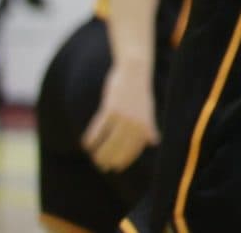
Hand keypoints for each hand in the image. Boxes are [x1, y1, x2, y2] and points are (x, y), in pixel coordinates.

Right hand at [81, 53, 158, 171]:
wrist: (134, 71)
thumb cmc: (140, 92)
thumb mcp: (148, 110)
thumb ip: (150, 127)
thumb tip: (154, 142)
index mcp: (145, 125)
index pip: (134, 149)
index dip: (124, 160)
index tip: (116, 167)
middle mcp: (135, 123)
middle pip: (120, 148)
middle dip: (110, 160)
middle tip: (102, 166)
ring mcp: (123, 116)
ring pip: (108, 141)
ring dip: (99, 153)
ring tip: (94, 157)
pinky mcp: (110, 109)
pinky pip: (98, 128)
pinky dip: (91, 138)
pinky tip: (86, 144)